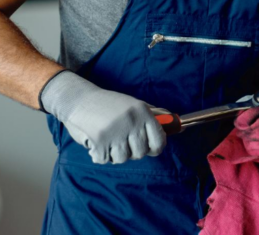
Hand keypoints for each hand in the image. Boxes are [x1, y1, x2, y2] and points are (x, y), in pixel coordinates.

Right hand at [40, 71, 165, 163]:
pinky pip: (104, 160)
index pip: (159, 140)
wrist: (79, 99)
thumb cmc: (108, 104)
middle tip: (121, 140)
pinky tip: (96, 142)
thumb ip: (155, 116)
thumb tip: (179, 125)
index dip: (155, 148)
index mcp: (143, 112)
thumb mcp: (134, 105)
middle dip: (131, 151)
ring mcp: (116, 132)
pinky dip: (99, 155)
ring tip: (108, 140)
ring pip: (123, 158)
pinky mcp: (100, 140)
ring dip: (114, 153)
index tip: (149, 149)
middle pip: (140, 153)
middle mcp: (132, 121)